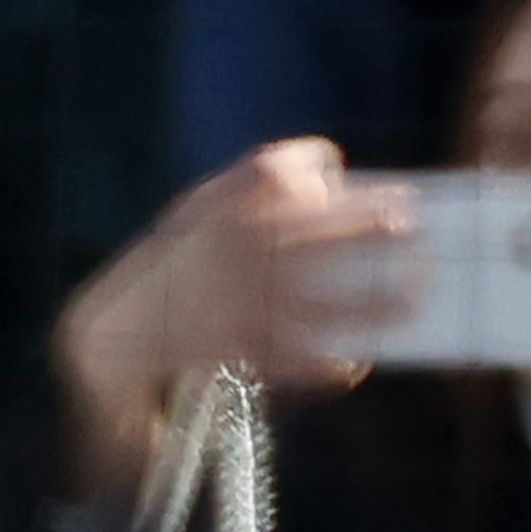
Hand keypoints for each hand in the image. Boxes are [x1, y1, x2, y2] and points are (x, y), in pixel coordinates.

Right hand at [52, 139, 423, 497]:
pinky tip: (359, 358)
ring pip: (325, 302)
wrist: (114, 336)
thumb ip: (248, 184)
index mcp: (216, 211)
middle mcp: (230, 252)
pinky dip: (335, 363)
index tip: (365, 180)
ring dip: (377, 301)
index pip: (277, 171)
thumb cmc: (171, 267)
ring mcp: (237, 303)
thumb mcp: (193, 213)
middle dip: (369, 224)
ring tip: (416, 296)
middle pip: (314, 229)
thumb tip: (326, 168)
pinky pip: (303, 360)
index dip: (317, 170)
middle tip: (412, 223)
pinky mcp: (241, 353)